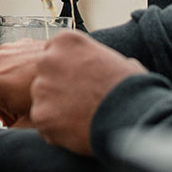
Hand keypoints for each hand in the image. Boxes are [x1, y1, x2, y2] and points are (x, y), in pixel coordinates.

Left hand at [29, 31, 147, 155]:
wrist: (131, 116)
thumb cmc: (130, 88)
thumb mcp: (116, 60)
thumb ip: (98, 60)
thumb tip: (105, 67)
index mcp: (66, 41)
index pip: (54, 53)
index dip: (67, 70)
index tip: (79, 81)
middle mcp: (48, 59)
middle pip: (45, 76)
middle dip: (58, 89)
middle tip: (80, 102)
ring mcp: (42, 87)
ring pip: (42, 100)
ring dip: (56, 109)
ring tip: (82, 117)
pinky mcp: (40, 114)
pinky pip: (43, 122)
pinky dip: (56, 129)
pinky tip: (77, 130)